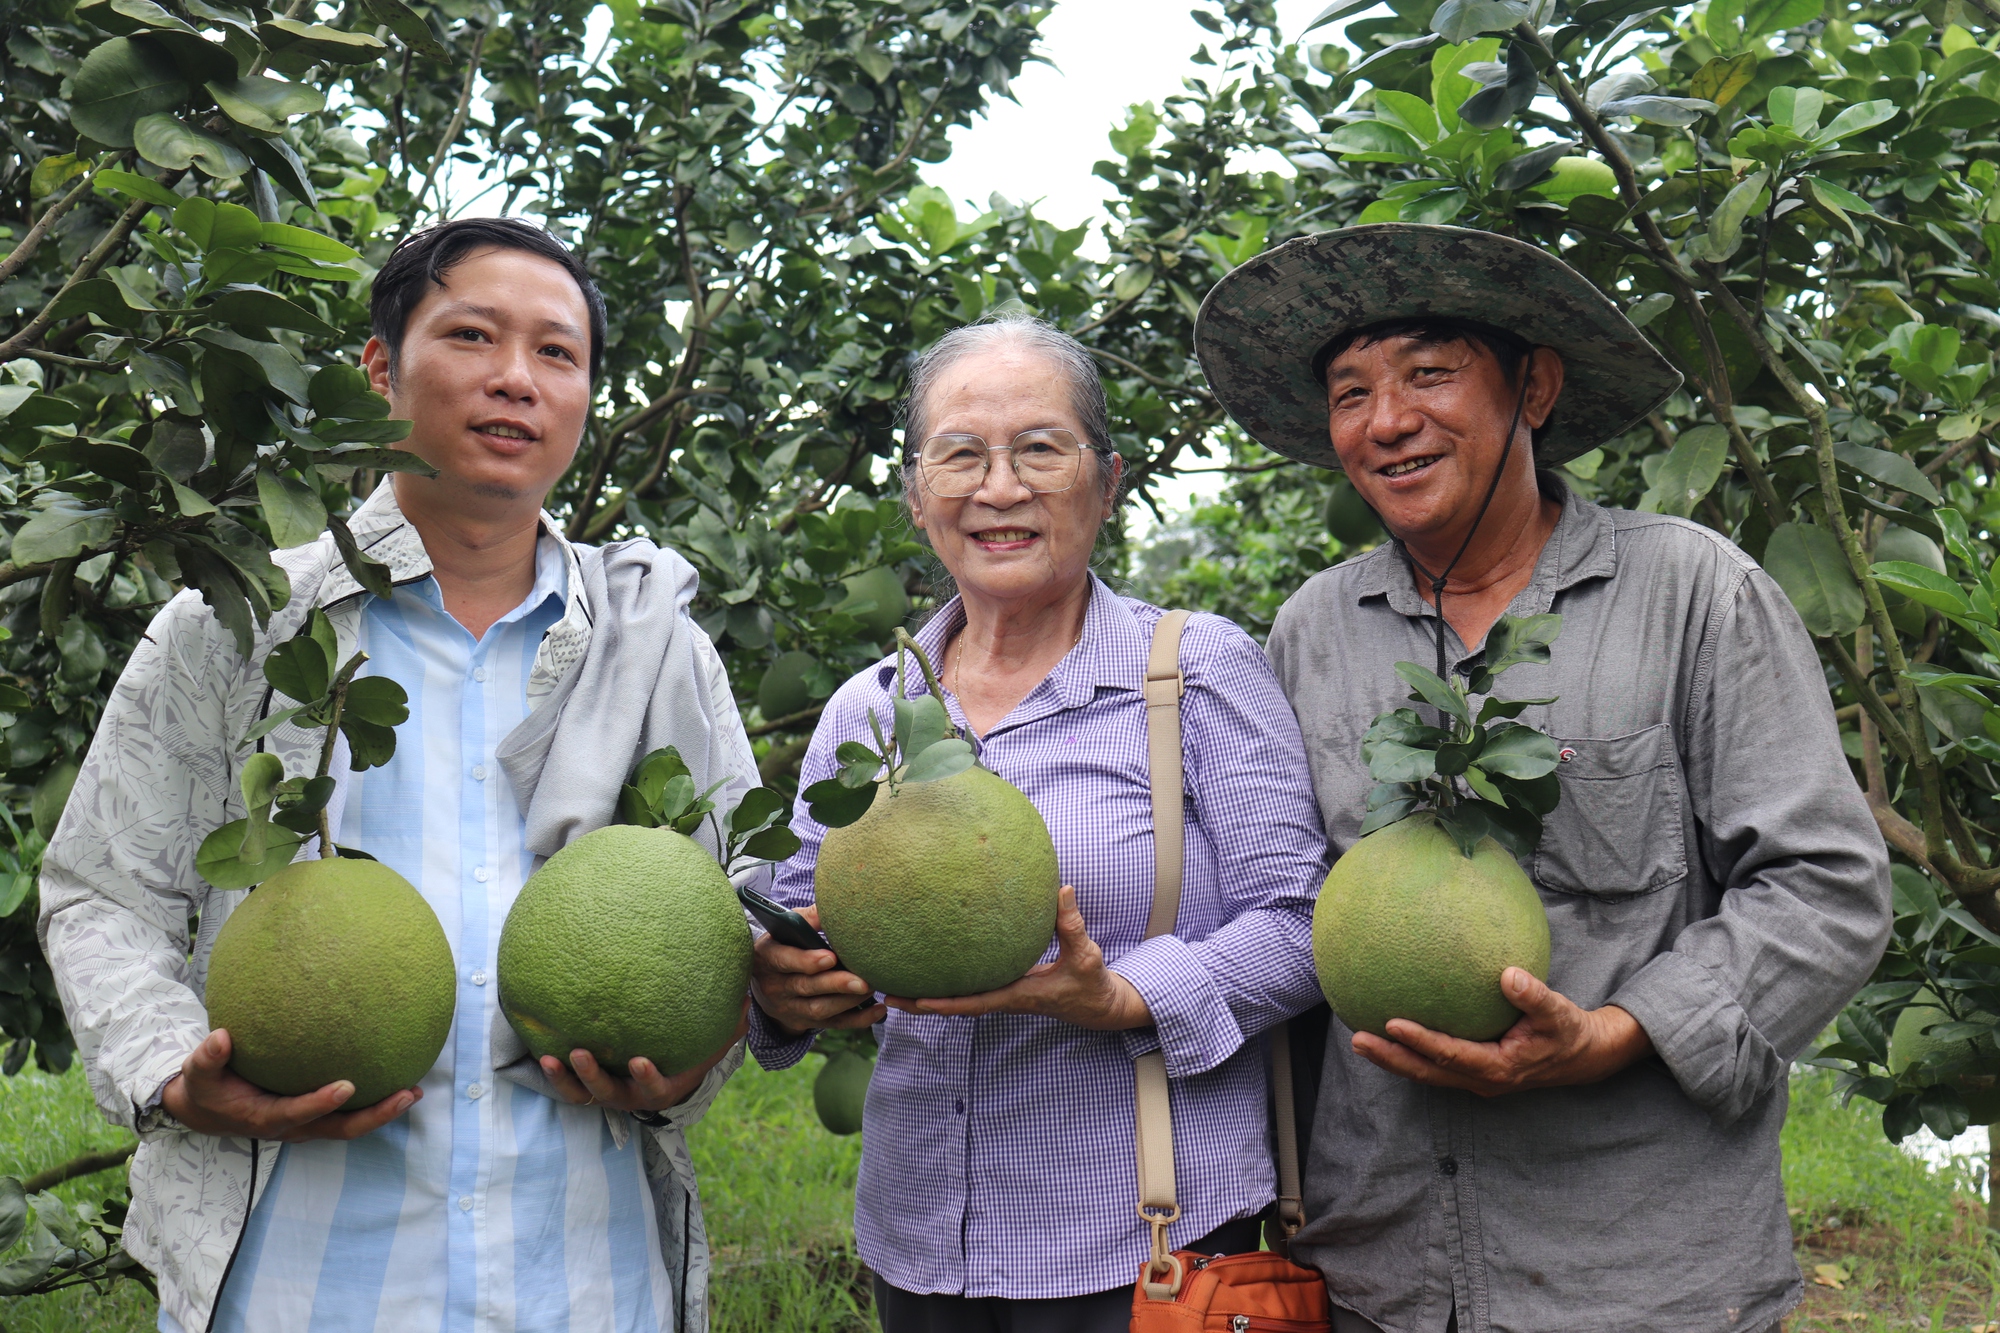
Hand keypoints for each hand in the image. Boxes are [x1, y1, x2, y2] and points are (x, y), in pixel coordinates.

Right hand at [161, 1029, 420, 1142]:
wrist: (208, 1109)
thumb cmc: (207, 1087)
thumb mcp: (198, 1073)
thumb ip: (208, 1057)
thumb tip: (222, 1037)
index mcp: (265, 1117)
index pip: (298, 1113)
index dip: (321, 1103)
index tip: (347, 1086)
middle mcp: (293, 1126)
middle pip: (340, 1128)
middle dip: (375, 1116)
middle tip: (407, 1095)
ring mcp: (307, 1124)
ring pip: (350, 1125)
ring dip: (383, 1112)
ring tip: (415, 1091)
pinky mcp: (315, 1117)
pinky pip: (348, 1114)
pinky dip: (374, 1102)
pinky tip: (399, 1077)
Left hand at [538, 1000, 748, 1113]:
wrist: (667, 1077)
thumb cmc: (691, 1054)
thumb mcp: (711, 1043)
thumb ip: (730, 1024)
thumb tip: (748, 994)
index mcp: (664, 1088)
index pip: (656, 1087)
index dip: (647, 1078)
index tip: (639, 1061)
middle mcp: (634, 1096)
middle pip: (611, 1094)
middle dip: (594, 1076)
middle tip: (581, 1052)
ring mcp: (610, 1094)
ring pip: (585, 1095)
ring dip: (567, 1079)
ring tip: (552, 1056)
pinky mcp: (590, 1088)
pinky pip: (570, 1088)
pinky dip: (556, 1076)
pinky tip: (543, 1051)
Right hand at [749, 904, 885, 1035]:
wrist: (766, 981)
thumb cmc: (783, 944)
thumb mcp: (784, 928)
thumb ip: (805, 918)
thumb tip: (829, 909)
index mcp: (767, 958)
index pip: (784, 960)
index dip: (806, 961)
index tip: (830, 957)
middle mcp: (775, 986)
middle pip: (806, 987)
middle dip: (836, 984)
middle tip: (862, 981)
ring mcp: (790, 1007)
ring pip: (820, 1009)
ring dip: (848, 1000)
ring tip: (871, 987)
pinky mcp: (805, 1021)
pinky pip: (832, 1024)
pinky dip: (857, 1019)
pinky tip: (878, 1010)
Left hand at [886, 886, 1152, 1030]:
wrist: (1100, 1006)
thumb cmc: (1092, 984)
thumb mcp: (1086, 955)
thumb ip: (1073, 924)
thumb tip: (1063, 889)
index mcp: (1017, 996)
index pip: (972, 1004)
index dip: (942, 1004)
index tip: (914, 1001)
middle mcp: (1004, 998)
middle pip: (953, 1006)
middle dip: (919, 1003)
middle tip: (883, 994)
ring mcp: (1003, 995)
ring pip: (958, 1000)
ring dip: (926, 995)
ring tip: (893, 984)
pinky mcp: (1007, 988)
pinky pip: (971, 989)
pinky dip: (948, 984)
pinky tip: (933, 968)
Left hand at [1351, 967, 1652, 1095]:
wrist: (1582, 1057)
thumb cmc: (1567, 1031)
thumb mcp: (1558, 1012)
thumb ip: (1534, 996)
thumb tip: (1508, 974)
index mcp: (1499, 1067)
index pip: (1451, 1055)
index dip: (1421, 1042)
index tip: (1393, 1023)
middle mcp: (1482, 1079)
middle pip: (1427, 1072)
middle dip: (1392, 1058)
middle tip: (1357, 1040)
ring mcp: (1475, 1079)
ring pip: (1426, 1073)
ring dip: (1394, 1060)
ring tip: (1359, 1040)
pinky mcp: (1473, 1071)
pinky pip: (1435, 1064)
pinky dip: (1410, 1054)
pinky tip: (1388, 1033)